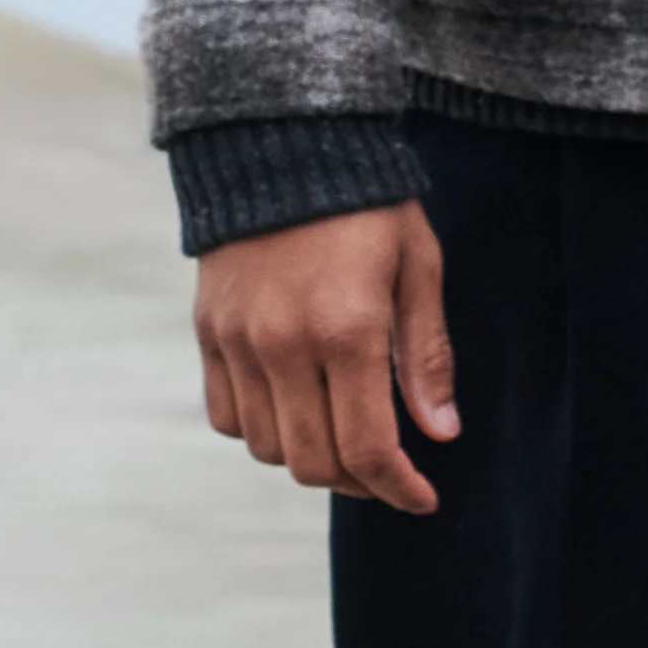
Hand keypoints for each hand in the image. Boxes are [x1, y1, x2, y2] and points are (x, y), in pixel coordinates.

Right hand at [194, 201, 458, 513]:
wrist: (281, 148)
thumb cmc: (368, 207)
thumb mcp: (418, 269)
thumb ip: (426, 357)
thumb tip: (439, 434)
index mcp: (347, 331)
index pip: (367, 447)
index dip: (398, 488)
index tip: (422, 499)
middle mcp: (282, 345)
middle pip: (312, 462)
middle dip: (358, 484)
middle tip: (389, 476)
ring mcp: (237, 342)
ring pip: (266, 448)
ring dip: (309, 460)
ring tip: (346, 442)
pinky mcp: (207, 334)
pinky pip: (226, 415)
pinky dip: (262, 432)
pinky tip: (298, 413)